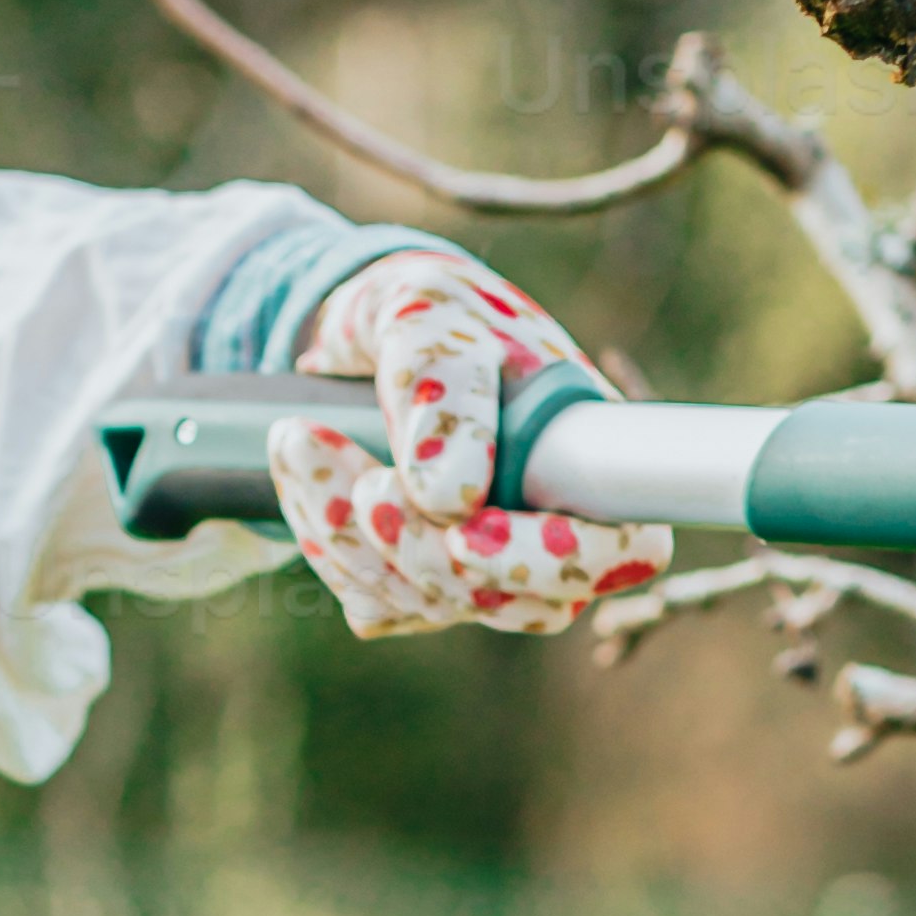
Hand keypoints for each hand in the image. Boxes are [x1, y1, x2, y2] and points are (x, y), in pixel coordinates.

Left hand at [271, 241, 669, 643]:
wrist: (375, 332)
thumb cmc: (430, 311)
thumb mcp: (429, 318)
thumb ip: (446, 393)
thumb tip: (448, 503)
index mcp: (595, 459)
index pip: (620, 551)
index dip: (543, 561)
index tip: (460, 536)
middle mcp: (556, 530)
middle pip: (505, 602)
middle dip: (406, 543)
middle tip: (323, 450)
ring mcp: (492, 569)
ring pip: (427, 603)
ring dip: (344, 531)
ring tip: (295, 437)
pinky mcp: (426, 586)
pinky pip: (378, 603)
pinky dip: (329, 543)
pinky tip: (305, 472)